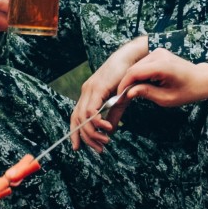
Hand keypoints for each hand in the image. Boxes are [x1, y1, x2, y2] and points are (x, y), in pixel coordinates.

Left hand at [71, 35, 149, 151]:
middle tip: (98, 149)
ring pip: (83, 117)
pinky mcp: (97, 88)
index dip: (75, 133)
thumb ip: (112, 116)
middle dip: (85, 138)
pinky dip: (97, 122)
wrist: (132, 59)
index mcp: (89, 95)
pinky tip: (107, 128)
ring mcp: (89, 89)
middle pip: (77, 119)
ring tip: (104, 141)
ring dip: (92, 133)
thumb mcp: (119, 101)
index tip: (77, 147)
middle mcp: (86, 92)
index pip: (76, 117)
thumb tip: (108, 132)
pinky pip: (91, 110)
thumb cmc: (127, 78)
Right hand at [118, 49, 207, 107]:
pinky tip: (143, 85)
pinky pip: (142, 65)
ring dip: (133, 79)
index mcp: (163, 66)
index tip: (119, 96)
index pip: (135, 73)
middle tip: (124, 97)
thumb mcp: (167, 98)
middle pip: (133, 69)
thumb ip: (147, 93)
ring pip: (136, 66)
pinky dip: (139, 75)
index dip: (124, 85)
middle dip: (127, 83)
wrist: (202, 79)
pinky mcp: (157, 54)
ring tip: (135, 93)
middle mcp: (158, 55)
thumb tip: (129, 92)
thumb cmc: (188, 91)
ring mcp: (158, 52)